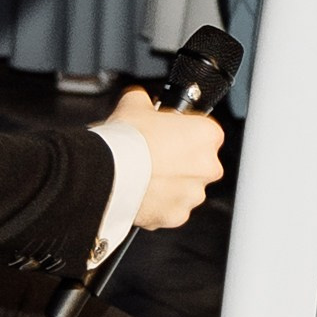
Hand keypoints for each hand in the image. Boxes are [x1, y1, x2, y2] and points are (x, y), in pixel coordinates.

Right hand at [106, 85, 224, 230]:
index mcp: (207, 135)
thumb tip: (140, 99)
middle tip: (153, 154)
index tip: (168, 133)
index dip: (183, 131)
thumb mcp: (135, 102)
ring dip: (169, 183)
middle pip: (198, 162)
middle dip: (179, 160)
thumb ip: (146, 100)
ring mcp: (193, 194)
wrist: (108, 173)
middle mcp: (208, 167)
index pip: (204, 131)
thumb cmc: (126, 139)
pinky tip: (141, 192)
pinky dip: (159, 204)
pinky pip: (171, 208)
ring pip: (185, 188)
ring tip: (144, 175)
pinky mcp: (176, 216)